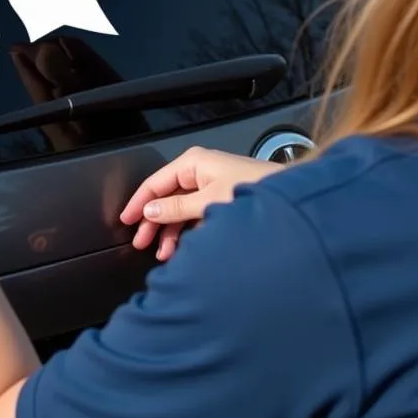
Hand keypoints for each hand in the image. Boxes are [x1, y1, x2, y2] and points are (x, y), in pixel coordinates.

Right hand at [119, 146, 281, 260]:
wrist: (292, 201)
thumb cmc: (256, 190)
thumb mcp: (209, 201)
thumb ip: (176, 208)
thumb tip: (151, 212)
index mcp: (193, 163)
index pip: (155, 182)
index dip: (138, 203)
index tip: (125, 220)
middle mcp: (201, 171)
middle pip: (166, 197)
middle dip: (154, 222)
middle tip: (141, 242)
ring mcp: (212, 186)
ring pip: (181, 210)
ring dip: (171, 232)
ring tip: (165, 254)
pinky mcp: (223, 200)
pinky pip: (197, 216)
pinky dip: (188, 232)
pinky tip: (184, 249)